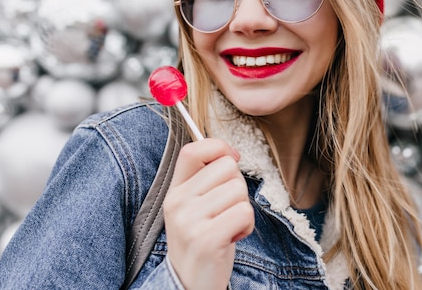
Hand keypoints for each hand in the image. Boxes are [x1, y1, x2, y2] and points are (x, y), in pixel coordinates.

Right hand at [163, 138, 254, 289]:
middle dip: (237, 187)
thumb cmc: (203, 242)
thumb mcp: (195, 208)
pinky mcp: (206, 239)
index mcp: (175, 191)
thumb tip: (230, 154)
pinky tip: (232, 238)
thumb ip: (206, 181)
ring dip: (243, 210)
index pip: (193, 149)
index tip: (232, 159)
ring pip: (239, 190)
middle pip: (227, 167)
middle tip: (226, 210)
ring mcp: (190, 221)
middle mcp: (178, 203)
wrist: (190, 285)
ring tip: (227, 227)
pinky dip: (247, 226)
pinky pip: (244, 212)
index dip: (219, 147)